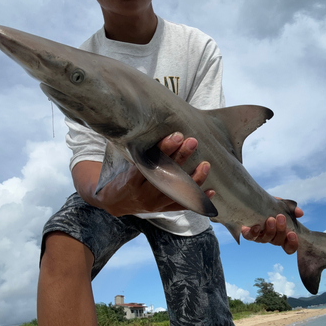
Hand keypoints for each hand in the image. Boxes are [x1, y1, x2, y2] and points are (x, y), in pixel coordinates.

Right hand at [72, 132, 213, 216]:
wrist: (114, 201)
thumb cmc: (121, 174)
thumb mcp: (123, 160)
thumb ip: (136, 147)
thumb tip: (143, 117)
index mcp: (132, 179)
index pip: (151, 162)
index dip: (165, 149)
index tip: (177, 135)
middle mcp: (144, 193)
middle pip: (166, 175)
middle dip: (181, 157)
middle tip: (192, 141)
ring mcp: (155, 203)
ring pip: (177, 193)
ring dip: (194, 179)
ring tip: (206, 164)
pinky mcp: (163, 209)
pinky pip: (182, 206)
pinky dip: (197, 199)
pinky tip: (211, 190)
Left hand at [241, 203, 302, 254]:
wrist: (251, 202)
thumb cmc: (268, 206)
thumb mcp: (281, 205)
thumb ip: (290, 209)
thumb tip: (300, 213)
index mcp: (281, 234)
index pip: (289, 246)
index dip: (292, 244)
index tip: (292, 233)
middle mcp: (271, 238)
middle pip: (278, 242)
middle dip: (281, 230)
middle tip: (281, 217)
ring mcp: (259, 237)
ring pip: (266, 240)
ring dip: (270, 230)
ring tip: (270, 219)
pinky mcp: (248, 233)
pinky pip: (250, 237)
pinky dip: (254, 233)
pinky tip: (256, 226)